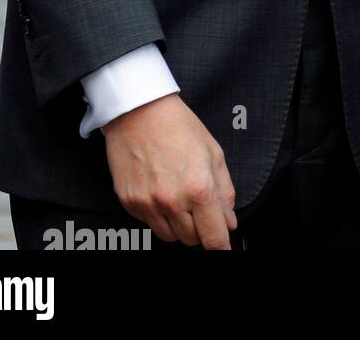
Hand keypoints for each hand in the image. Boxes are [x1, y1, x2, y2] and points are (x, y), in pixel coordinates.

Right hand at [102, 93, 238, 248]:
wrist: (140, 112)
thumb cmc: (178, 126)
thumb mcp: (214, 152)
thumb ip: (225, 191)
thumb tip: (229, 221)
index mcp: (199, 188)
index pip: (213, 237)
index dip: (221, 246)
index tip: (223, 247)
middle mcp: (173, 201)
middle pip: (191, 240)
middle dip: (200, 229)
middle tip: (199, 207)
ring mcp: (148, 204)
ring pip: (169, 237)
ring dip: (179, 225)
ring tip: (179, 196)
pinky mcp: (130, 204)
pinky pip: (148, 224)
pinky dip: (158, 215)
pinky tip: (160, 191)